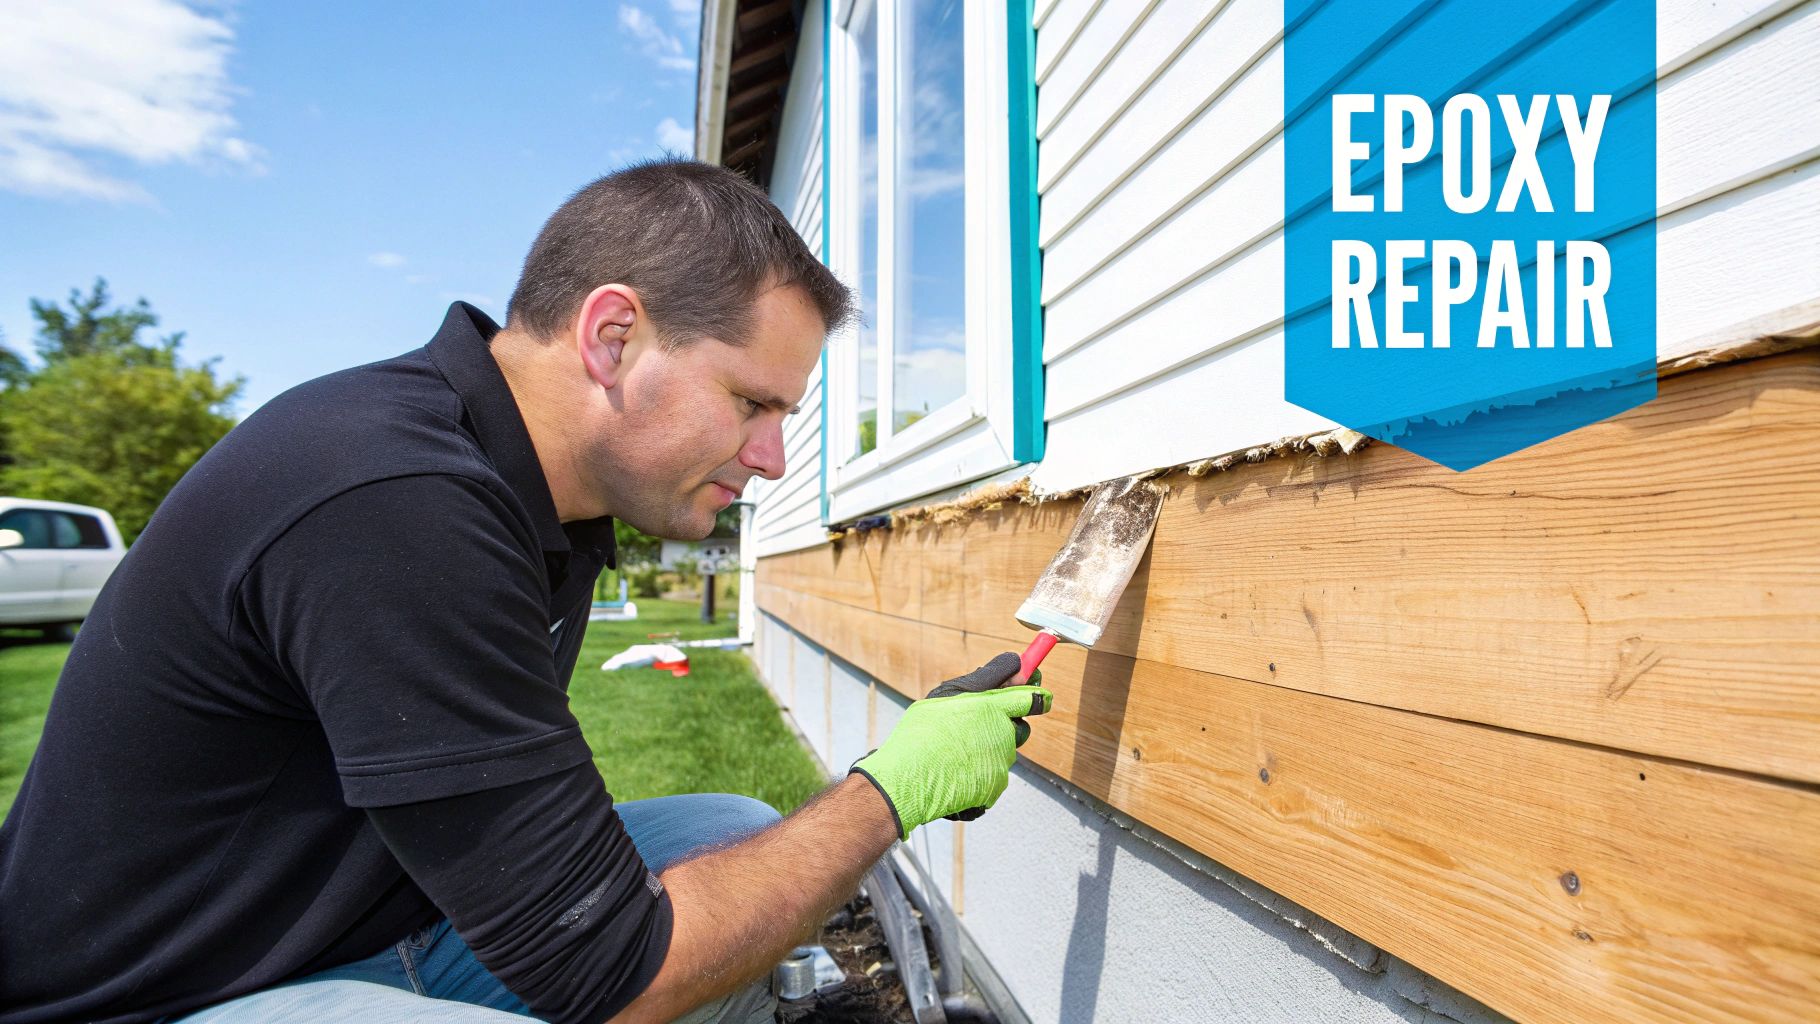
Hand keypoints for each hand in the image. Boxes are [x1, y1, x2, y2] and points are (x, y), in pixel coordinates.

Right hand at [848, 653, 1052, 838]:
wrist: (906, 782)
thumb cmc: (918, 736)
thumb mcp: (944, 697)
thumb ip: (981, 685)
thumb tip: (1012, 669)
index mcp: (990, 707)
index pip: (1029, 697)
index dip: (1038, 694)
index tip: (1042, 694)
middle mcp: (1001, 734)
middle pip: (1019, 727)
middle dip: (1005, 727)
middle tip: (974, 730)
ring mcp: (1001, 762)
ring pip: (1003, 753)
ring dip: (986, 752)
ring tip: (953, 755)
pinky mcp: (996, 786)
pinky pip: (993, 777)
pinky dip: (979, 776)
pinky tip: (955, 774)